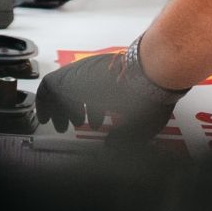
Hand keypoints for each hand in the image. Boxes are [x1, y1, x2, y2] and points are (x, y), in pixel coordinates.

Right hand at [34, 37, 187, 144]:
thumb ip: (120, 139)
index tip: (52, 122)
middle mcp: (87, 71)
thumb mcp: (135, 126)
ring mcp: (100, 65)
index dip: (48, 108)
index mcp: (83, 84)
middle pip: (62, 84)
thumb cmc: (147, 93)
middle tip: (66, 125)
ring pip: (78, 82)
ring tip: (89, 122)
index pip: (52, 90)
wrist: (163, 67)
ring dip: (78, 103)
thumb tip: (110, 147)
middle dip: (61, 108)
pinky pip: (93, 77)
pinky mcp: (112, 63)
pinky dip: (93, 94)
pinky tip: (107, 109)